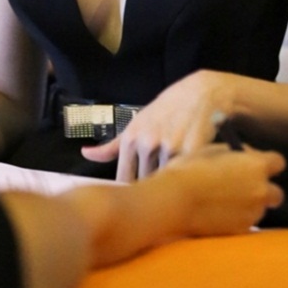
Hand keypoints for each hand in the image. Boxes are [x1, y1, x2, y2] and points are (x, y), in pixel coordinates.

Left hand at [81, 70, 237, 180]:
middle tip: (163, 185)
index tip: (138, 194)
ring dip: (172, 182)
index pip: (124, 179)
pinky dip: (188, 177)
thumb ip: (112, 145)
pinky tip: (193, 170)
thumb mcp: (137, 122)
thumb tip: (85, 154)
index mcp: (131, 138)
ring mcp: (169, 148)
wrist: (201, 93)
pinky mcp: (192, 151)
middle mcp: (147, 143)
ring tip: (180, 174)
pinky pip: (185, 176)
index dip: (131, 189)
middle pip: (145, 183)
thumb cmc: (166, 108)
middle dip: (153, 187)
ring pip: (165, 182)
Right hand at [159, 144, 285, 236]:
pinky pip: (247, 221)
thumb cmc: (191, 169)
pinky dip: (238, 217)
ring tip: (224, 200)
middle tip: (243, 185)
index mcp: (256, 165)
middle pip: (276, 192)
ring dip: (249, 203)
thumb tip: (243, 156)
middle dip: (263, 189)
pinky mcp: (241, 230)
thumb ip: (235, 153)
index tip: (253, 162)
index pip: (278, 162)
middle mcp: (261, 190)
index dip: (267, 162)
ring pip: (260, 208)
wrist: (176, 201)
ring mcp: (253, 213)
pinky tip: (219, 212)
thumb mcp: (214, 150)